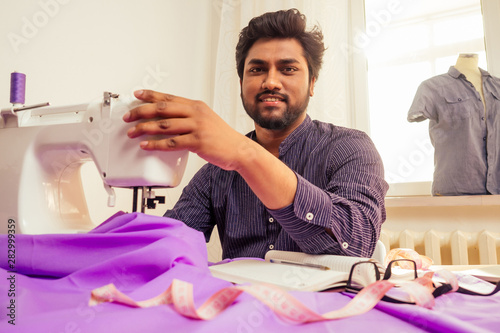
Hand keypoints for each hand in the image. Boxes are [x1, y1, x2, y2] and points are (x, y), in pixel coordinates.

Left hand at [123, 89, 255, 170]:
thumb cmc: (222, 137)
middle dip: (141, 112)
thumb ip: (189, 117)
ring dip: (144, 128)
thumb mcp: (206, 120)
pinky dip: (156, 144)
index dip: (150, 95)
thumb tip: (167, 120)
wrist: (239, 150)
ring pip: (164, 125)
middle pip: (162, 109)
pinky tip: (146, 145)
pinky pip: (171, 142)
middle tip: (128, 117)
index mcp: (196, 106)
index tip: (137, 95)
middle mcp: (196, 113)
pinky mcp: (197, 142)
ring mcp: (197, 127)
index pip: (169, 97)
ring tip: (132, 132)